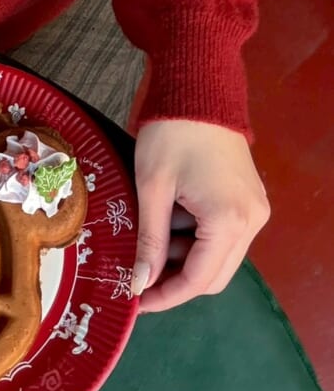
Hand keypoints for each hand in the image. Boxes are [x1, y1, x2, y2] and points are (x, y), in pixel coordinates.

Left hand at [131, 120, 269, 312]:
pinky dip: (197, 237)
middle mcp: (253, 222)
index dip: (166, 296)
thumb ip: (150, 240)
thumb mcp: (153, 188)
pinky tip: (169, 219)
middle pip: (215, 275)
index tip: (136, 301)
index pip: (200, 280)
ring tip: (149, 235)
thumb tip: (140, 283)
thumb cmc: (171, 134)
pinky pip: (225, 235)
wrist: (199, 89)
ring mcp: (255, 210)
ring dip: (185, 256)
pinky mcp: (250, 199)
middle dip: (176, 280)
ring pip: (220, 256)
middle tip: (139, 273)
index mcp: (229, 221)